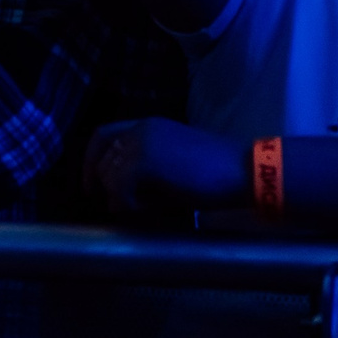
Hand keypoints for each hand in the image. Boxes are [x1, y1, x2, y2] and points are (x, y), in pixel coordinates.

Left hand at [85, 118, 248, 213]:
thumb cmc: (218, 171)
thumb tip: (120, 195)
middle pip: (103, 158)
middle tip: (117, 208)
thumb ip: (148, 170)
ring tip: (141, 211)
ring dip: (119, 197)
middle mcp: (141, 129)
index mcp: (149, 125)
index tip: (93, 187)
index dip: (92, 161)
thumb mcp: (176, 163)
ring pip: (109, 175)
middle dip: (104, 185)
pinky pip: (120, 189)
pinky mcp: (145, 162)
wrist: (245, 169)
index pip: (103, 135)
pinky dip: (128, 205)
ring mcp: (141, 143)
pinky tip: (146, 212)